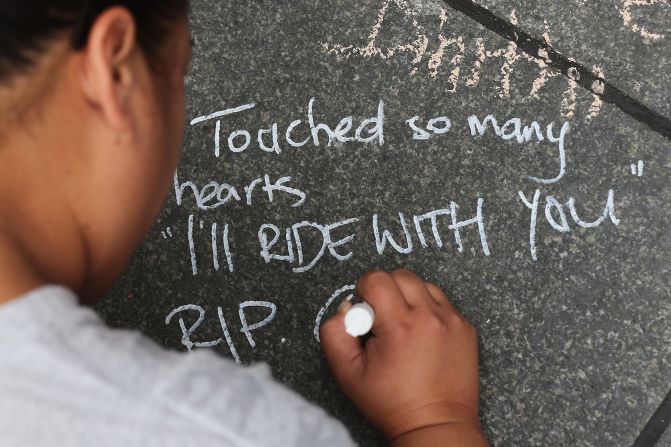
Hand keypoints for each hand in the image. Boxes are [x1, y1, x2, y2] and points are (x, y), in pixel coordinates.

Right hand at [320, 269, 486, 445]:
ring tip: (405, 326)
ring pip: (424, 284)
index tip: (367, 314)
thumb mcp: (347, 373)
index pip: (377, 278)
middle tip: (384, 319)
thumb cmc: (391, 403)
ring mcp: (453, 320)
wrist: (436, 424)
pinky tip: (423, 336)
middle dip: (386, 289)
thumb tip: (347, 306)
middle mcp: (430, 317)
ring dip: (410, 297)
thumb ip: (335, 333)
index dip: (364, 290)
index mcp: (400, 326)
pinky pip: (443, 302)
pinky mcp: (466, 327)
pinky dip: (430, 310)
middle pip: (401, 275)